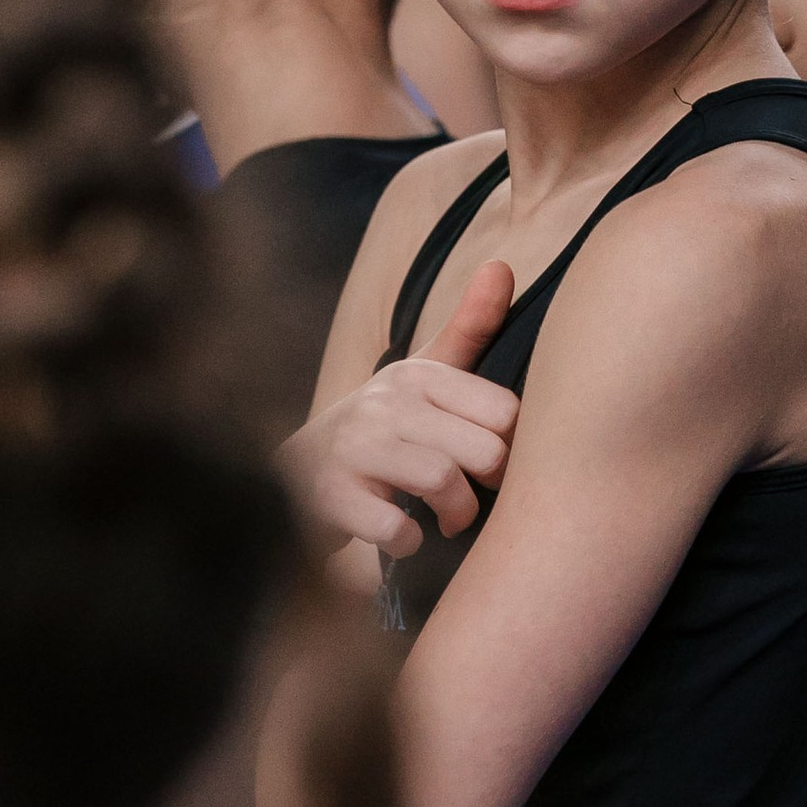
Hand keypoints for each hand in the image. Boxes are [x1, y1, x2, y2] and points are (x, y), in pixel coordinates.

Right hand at [282, 264, 519, 561]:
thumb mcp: (423, 375)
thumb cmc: (380, 427)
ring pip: (442, 481)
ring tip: (442, 522)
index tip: (490, 466)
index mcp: (419, 374)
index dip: (511, 450)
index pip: (505, 412)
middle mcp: (386, 400)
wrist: (294, 474)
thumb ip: (469, 329)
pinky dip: (406, 542)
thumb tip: (503, 265)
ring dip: (453, 516)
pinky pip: (393, 526)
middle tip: (470, 501)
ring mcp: (354, 446)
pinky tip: (401, 538)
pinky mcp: (328, 494)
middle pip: (484, 451)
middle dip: (486, 490)